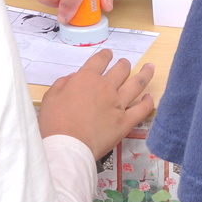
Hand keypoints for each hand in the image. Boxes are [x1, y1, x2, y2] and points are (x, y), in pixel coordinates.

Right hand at [38, 50, 155, 159]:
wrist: (67, 146)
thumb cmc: (54, 122)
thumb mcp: (51, 96)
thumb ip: (63, 83)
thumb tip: (74, 78)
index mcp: (87, 78)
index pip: (100, 60)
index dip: (105, 55)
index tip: (108, 54)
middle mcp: (106, 87)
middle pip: (121, 70)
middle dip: (123, 64)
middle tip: (124, 64)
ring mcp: (118, 104)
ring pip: (137, 84)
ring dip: (144, 74)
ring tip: (150, 68)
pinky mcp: (126, 122)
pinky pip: (142, 109)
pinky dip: (148, 102)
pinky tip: (150, 97)